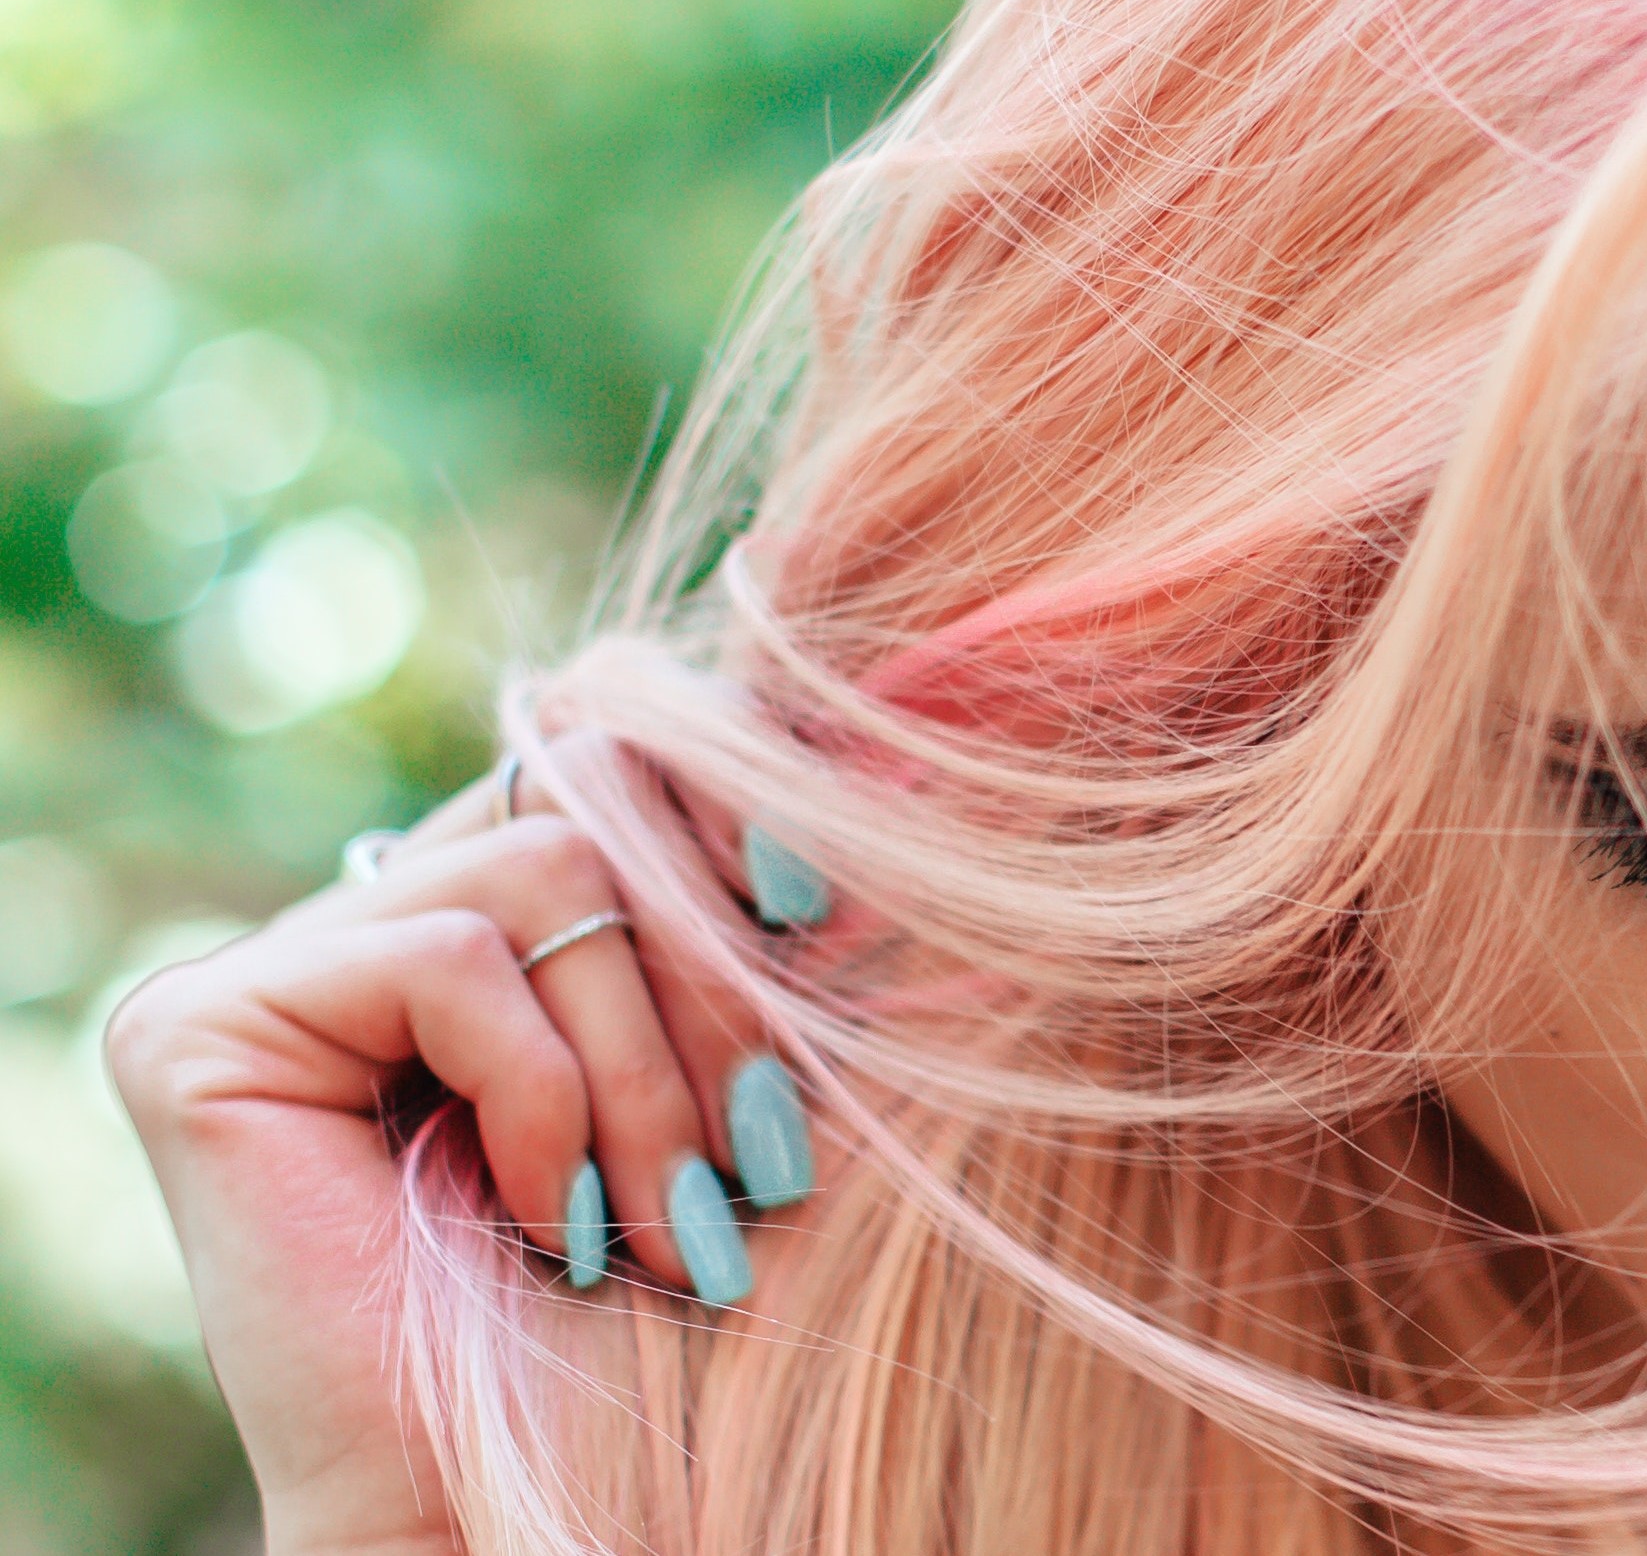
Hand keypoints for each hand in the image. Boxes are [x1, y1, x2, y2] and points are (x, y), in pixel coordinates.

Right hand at [104, 740, 827, 1554]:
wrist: (573, 1508)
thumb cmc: (688, 1304)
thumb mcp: (769, 1054)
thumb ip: (781, 896)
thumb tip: (874, 740)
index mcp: (495, 912)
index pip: (621, 744)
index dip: (738, 810)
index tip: (823, 920)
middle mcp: (367, 915)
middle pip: (591, 781)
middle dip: (716, 969)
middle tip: (758, 1148)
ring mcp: (270, 968)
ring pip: (544, 869)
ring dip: (646, 1067)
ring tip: (662, 1220)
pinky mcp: (200, 1028)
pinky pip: (445, 960)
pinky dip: (542, 1098)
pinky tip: (544, 1222)